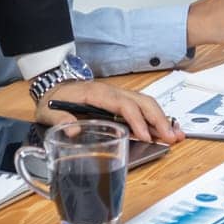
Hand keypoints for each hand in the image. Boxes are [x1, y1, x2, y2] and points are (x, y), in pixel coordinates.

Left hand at [38, 80, 185, 143]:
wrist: (53, 85)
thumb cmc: (53, 99)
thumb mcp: (48, 111)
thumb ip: (60, 119)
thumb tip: (73, 130)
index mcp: (96, 93)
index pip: (123, 104)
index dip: (136, 120)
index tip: (145, 136)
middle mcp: (111, 92)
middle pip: (142, 101)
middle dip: (158, 119)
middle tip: (170, 138)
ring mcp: (117, 95)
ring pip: (145, 103)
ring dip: (161, 118)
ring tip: (175, 135)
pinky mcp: (119, 102)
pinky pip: (141, 107)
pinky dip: (155, 118)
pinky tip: (163, 130)